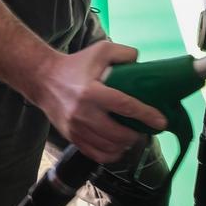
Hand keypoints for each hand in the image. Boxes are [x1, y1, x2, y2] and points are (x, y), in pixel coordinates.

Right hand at [32, 41, 167, 162]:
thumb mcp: (100, 50)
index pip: (125, 106)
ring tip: (130, 137)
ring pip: (108, 147)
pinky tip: (118, 148)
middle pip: (118, 134)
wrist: (43, 79)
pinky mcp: (71, 137)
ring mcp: (76, 128)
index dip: (146, 115)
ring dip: (125, 145)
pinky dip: (111, 155)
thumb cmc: (76, 65)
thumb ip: (124, 53)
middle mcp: (83, 113)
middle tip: (142, 129)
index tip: (162, 122)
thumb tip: (141, 65)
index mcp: (92, 91)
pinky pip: (96, 155)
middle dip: (136, 135)